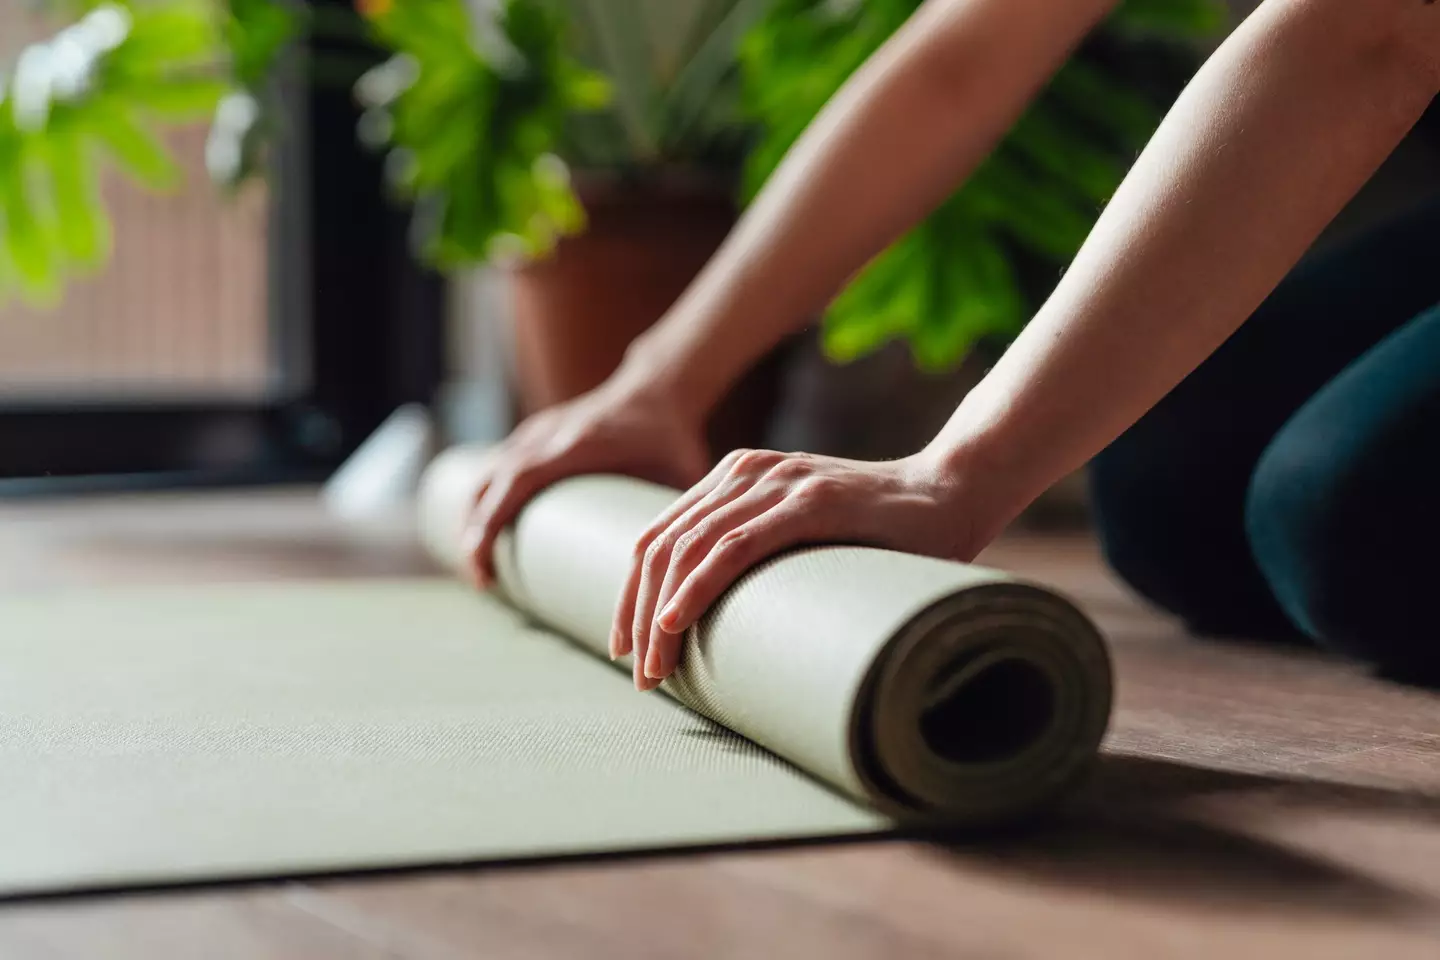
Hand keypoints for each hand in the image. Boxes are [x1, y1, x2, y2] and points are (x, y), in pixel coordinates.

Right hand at [463, 378, 709, 588]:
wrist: (659, 388)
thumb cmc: (671, 438)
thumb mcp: (679, 475)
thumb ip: (679, 520)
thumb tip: (685, 577)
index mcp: (579, 444)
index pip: (517, 480)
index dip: (490, 525)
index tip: (485, 570)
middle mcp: (549, 435)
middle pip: (488, 483)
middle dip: (473, 533)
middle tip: (482, 580)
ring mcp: (538, 432)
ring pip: (485, 474)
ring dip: (473, 517)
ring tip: (482, 565)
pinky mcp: (535, 435)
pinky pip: (496, 465)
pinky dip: (484, 498)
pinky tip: (485, 531)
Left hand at [611, 446, 990, 690]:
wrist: (954, 492)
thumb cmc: (882, 530)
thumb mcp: (802, 536)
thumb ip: (762, 553)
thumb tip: (722, 625)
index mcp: (735, 477)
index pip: (659, 536)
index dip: (632, 595)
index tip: (628, 648)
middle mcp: (746, 472)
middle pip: (661, 545)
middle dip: (638, 614)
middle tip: (639, 674)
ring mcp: (777, 483)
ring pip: (688, 549)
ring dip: (660, 615)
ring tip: (654, 667)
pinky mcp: (809, 502)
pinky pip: (735, 545)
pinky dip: (698, 585)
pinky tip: (676, 621)